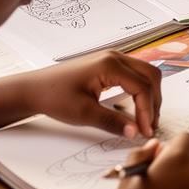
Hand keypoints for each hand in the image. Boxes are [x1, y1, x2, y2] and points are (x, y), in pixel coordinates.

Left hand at [23, 51, 162, 138]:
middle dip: (154, 101)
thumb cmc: (54, 97)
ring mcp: (113, 58)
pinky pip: (135, 74)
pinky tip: (137, 106)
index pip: (142, 87)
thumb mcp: (83, 114)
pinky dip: (141, 90)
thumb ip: (112, 122)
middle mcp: (115, 56)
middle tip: (150, 125)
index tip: (145, 131)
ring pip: (145, 73)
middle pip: (150, 75)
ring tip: (146, 118)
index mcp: (110, 64)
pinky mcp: (109, 64)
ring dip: (150, 95)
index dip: (147, 111)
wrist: (33, 88)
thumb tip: (135, 132)